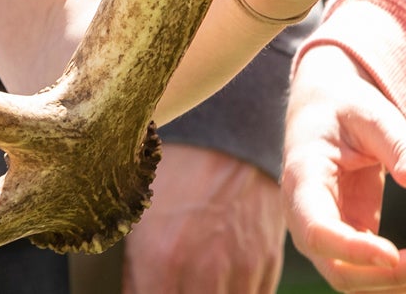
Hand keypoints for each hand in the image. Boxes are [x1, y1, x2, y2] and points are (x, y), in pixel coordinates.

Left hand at [123, 143, 284, 293]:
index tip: (150, 288)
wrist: (225, 127)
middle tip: (174, 282)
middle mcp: (203, 271)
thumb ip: (137, 271)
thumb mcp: (137, 213)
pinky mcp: (268, 262)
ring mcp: (240, 269)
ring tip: (198, 279)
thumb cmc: (174, 168)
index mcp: (161, 259)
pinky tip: (223, 281)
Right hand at [283, 48, 405, 293]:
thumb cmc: (348, 108)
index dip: (352, 250)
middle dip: (389, 276)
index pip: (317, 230)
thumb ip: (399, 144)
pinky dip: (399, 278)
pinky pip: (367, 274)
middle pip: (338, 270)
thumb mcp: (373, 114)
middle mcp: (305, 218)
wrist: (329, 110)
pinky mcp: (347, 241)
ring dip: (398, 284)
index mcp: (303, 180)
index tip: (394, 255)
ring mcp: (325, 235)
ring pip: (353, 281)